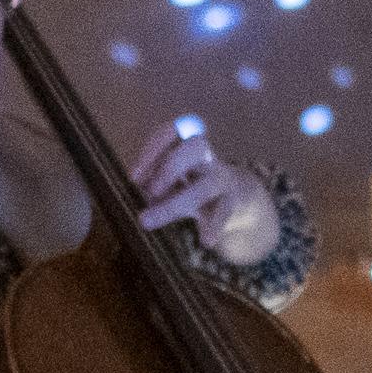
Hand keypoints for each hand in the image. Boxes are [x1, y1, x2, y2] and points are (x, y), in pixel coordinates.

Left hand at [124, 116, 278, 266]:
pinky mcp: (233, 201)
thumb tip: (142, 186)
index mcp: (187, 147)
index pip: (173, 132)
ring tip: (147, 222)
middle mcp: (207, 158)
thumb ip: (156, 181)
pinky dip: (214, 225)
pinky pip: (224, 211)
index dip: (153, 149)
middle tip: (149, 192)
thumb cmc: (193, 188)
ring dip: (175, 204)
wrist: (238, 201)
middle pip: (196, 147)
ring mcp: (222, 179)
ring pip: (205, 185)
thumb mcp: (171, 181)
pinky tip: (206, 240)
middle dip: (170, 168)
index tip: (134, 177)